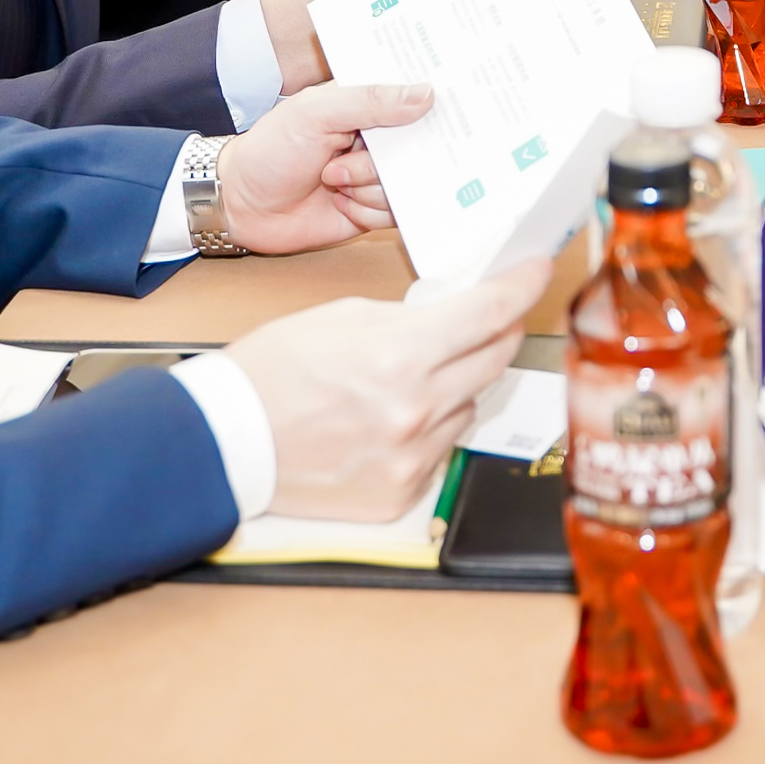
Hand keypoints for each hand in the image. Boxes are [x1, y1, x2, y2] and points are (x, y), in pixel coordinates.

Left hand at [213, 81, 439, 254]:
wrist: (242, 206)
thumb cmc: (271, 150)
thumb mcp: (316, 114)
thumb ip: (370, 101)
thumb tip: (427, 95)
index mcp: (365, 104)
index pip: (414, 97)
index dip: (431, 104)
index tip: (452, 109)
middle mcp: (377, 139)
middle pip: (419, 146)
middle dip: (384, 158)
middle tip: (346, 156)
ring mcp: (378, 175)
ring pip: (408, 184)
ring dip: (369, 187)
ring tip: (332, 181)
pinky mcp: (374, 210)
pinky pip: (396, 214)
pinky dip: (368, 212)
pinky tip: (339, 205)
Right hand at [223, 259, 548, 520]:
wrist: (228, 440)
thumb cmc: (271, 373)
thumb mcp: (341, 318)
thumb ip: (408, 319)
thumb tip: (455, 319)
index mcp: (400, 354)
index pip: (489, 313)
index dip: (522, 286)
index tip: (537, 271)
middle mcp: (416, 409)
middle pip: (494, 360)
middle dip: (495, 332)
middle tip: (485, 320)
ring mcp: (412, 456)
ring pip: (469, 407)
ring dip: (454, 387)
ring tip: (404, 382)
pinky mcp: (402, 492)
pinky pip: (442, 450)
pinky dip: (428, 430)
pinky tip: (388, 422)